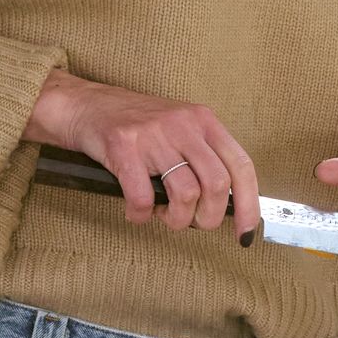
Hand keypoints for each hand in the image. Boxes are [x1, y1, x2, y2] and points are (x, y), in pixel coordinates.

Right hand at [28, 69, 260, 237]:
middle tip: (191, 222)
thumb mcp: (180, 129)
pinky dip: (142, 215)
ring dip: (176, 219)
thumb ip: (204, 158)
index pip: (241, 165)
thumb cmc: (137, 125)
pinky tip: (136, 211)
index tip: (245, 232)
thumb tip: (229, 205)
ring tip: (162, 215)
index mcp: (204, 121)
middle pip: (217, 184)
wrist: (87, 105)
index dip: (250, 205)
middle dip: (207, 217)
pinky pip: (143, 197)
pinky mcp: (123, 147)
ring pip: (185, 194)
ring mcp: (153, 135)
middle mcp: (183, 124)